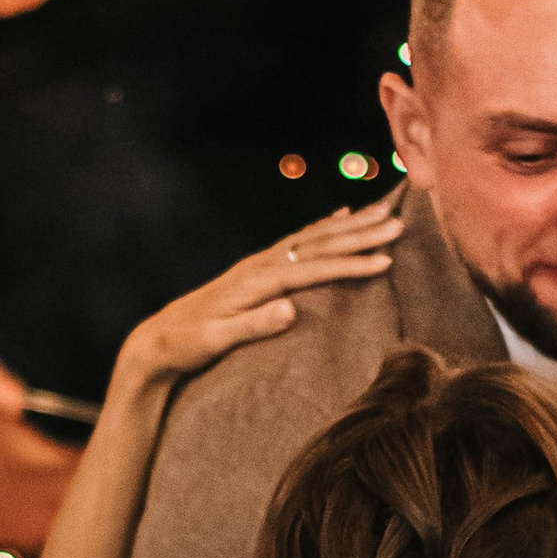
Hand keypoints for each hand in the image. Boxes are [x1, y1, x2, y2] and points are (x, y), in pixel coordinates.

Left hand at [110, 199, 402, 394]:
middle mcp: (258, 265)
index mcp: (254, 282)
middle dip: (360, 235)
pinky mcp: (257, 267)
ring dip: (349, 225)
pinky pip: (299, 240)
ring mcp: (258, 263)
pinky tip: (341, 216)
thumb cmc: (187, 345)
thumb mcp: (216, 342)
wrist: (158, 338)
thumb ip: (253, 325)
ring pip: (311, 237)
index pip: (311, 269)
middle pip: (317, 244)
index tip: (384, 261)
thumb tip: (291, 308)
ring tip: (384, 213)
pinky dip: (324, 226)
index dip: (349, 264)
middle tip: (398, 223)